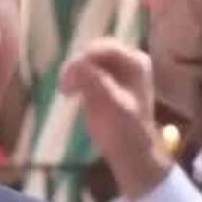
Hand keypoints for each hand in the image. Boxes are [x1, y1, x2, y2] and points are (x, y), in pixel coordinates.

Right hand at [59, 38, 170, 198]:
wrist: (130, 153)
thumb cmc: (124, 131)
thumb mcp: (111, 105)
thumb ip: (94, 81)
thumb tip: (74, 64)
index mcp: (135, 62)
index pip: (103, 48)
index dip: (82, 60)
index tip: (67, 81)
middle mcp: (128, 60)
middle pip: (94, 51)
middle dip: (77, 67)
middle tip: (66, 88)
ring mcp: (117, 69)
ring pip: (87, 59)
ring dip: (74, 74)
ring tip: (68, 92)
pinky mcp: (106, 80)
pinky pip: (85, 70)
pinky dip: (76, 79)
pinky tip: (72, 94)